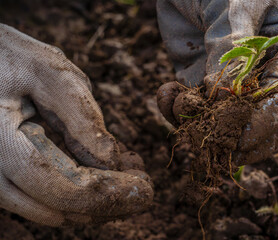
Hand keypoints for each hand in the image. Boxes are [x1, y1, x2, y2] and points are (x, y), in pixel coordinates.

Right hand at [0, 24, 152, 225]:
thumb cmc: (11, 59)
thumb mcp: (50, 75)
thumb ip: (81, 118)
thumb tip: (111, 162)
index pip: (59, 187)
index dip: (107, 195)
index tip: (144, 190)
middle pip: (56, 208)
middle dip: (108, 204)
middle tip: (143, 189)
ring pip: (49, 211)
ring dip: (94, 205)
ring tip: (128, 181)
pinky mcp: (3, 176)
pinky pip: (41, 200)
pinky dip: (76, 196)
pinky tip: (103, 179)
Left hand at [157, 0, 277, 163]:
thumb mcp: (236, 6)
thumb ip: (232, 48)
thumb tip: (221, 96)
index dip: (264, 125)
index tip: (239, 138)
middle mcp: (262, 76)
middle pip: (258, 125)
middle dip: (230, 137)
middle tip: (205, 138)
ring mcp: (229, 84)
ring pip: (221, 125)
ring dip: (196, 125)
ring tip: (177, 102)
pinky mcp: (199, 84)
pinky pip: (192, 110)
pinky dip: (176, 111)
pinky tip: (166, 92)